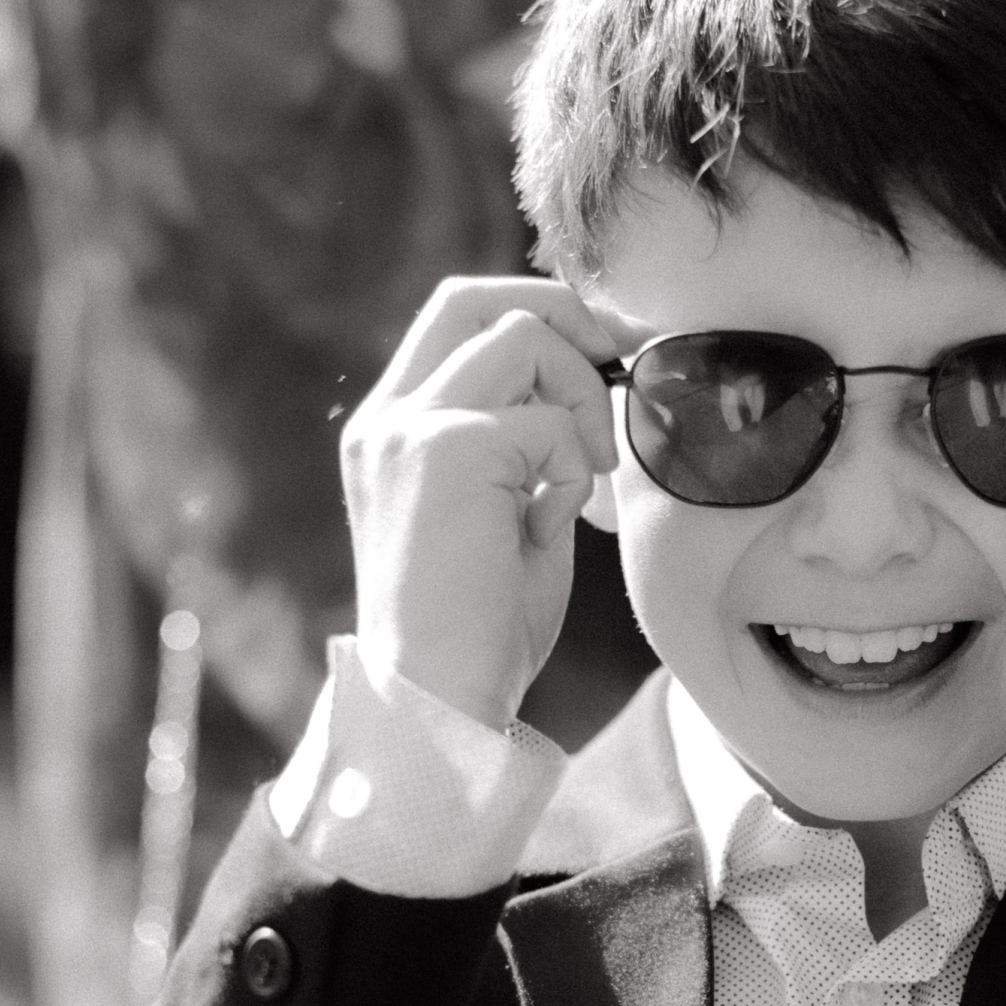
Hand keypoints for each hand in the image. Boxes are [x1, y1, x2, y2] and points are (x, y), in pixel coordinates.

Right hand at [340, 278, 615, 731]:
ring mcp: (408, 429)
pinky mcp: (445, 449)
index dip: (535, 316)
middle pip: (475, 299)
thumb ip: (527, 446)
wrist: (440, 705)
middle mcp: (385, 419)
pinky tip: (555, 525)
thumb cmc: (482, 633)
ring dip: (580, 401)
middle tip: (619, 363)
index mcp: (391, 432)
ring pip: (521, 340)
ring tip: (585, 480)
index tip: (602, 355)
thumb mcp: (505, 515)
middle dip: (561, 315)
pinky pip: (547, 421)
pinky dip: (575, 468)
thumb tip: (590, 388)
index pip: (454, 320)